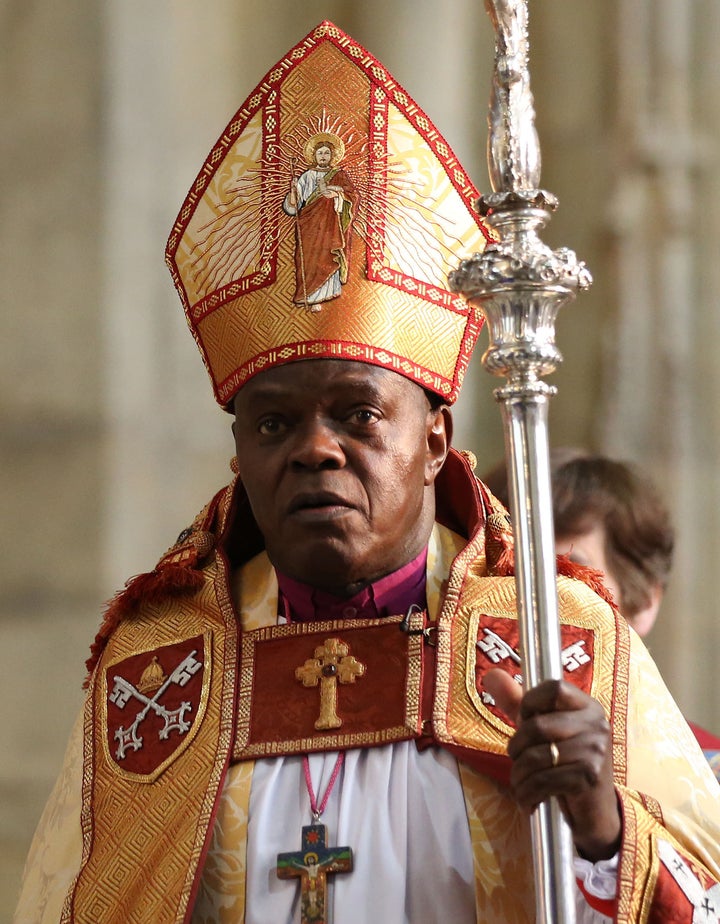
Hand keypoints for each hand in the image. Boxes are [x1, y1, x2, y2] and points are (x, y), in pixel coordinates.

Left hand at [484, 668, 621, 860]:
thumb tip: (492, 675)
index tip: (524, 720)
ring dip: (519, 775)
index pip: (554, 687)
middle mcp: (596, 724)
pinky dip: (528, 793)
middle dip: (517, 747)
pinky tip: (528, 799)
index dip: (530, 702)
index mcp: (587, 706)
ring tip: (519, 783)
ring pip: (537, 756)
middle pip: (538, 725)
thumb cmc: (564, 762)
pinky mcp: (589, 777)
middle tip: (516, 760)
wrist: (594, 810)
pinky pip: (544, 780)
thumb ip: (517, 702)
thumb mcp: (543, 729)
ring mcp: (595, 751)